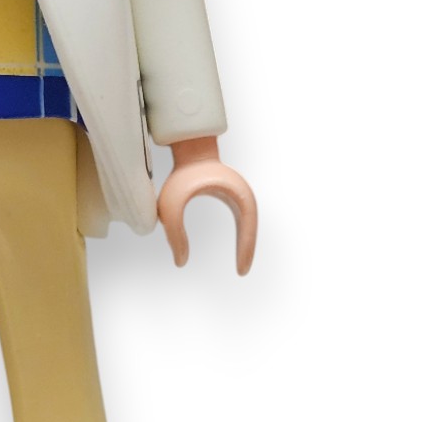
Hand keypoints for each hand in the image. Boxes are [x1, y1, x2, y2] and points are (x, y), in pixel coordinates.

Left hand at [156, 136, 256, 274]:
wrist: (190, 148)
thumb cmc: (181, 174)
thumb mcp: (171, 206)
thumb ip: (174, 234)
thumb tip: (180, 263)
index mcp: (236, 196)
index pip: (247, 230)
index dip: (245, 251)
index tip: (241, 271)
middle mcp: (242, 196)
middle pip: (250, 229)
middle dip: (247, 251)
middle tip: (242, 272)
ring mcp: (239, 195)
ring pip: (248, 226)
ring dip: (246, 244)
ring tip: (241, 266)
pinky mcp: (232, 196)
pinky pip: (242, 221)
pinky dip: (241, 236)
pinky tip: (237, 250)